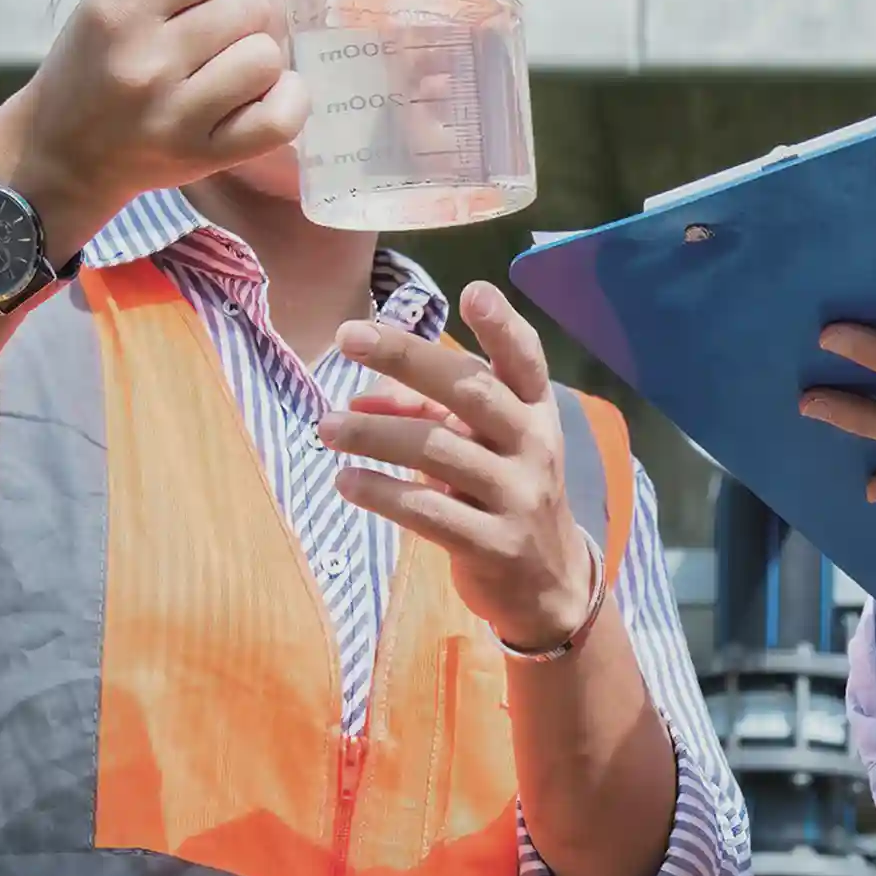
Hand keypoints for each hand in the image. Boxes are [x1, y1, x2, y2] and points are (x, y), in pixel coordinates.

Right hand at [0, 0, 304, 254]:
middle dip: (245, 15)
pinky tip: (256, 99)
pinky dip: (286, 103)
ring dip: (259, 61)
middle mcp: (143, 55)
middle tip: (210, 35)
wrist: (60, 149)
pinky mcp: (199, 157)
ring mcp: (171, 112)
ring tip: (222, 70)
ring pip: (269, 58)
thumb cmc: (102, 46)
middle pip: (256, 7)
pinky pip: (282, 117)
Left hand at [322, 283, 598, 649]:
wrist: (548, 584)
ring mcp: (518, 497)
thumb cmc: (503, 493)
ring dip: (374, 434)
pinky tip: (346, 481)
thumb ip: (426, 413)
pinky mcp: (494, 545)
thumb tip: (360, 396)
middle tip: (348, 337)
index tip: (472, 291)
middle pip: (470, 392)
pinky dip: (382, 492)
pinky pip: (429, 511)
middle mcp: (534, 445)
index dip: (502, 325)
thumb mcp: (479, 446)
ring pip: (438, 451)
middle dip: (406, 358)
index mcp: (535, 410)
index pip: (524, 359)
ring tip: (327, 427)